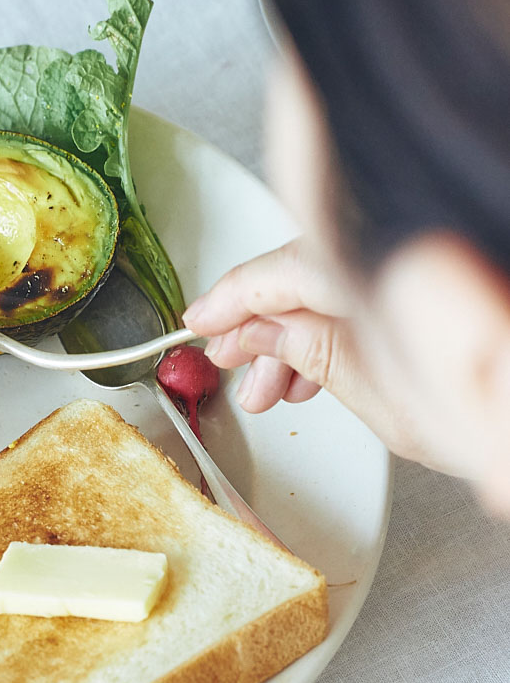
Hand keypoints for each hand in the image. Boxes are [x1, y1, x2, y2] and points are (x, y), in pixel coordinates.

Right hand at [182, 239, 436, 467]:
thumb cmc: (487, 420)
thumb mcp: (381, 396)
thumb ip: (316, 352)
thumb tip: (265, 333)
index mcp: (392, 276)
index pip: (290, 267)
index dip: (235, 295)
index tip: (201, 320)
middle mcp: (411, 262)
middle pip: (311, 271)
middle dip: (261, 321)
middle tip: (227, 358)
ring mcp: (425, 273)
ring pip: (335, 289)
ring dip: (292, 337)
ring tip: (266, 389)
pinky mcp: (437, 297)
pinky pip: (366, 300)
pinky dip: (330, 335)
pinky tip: (309, 375)